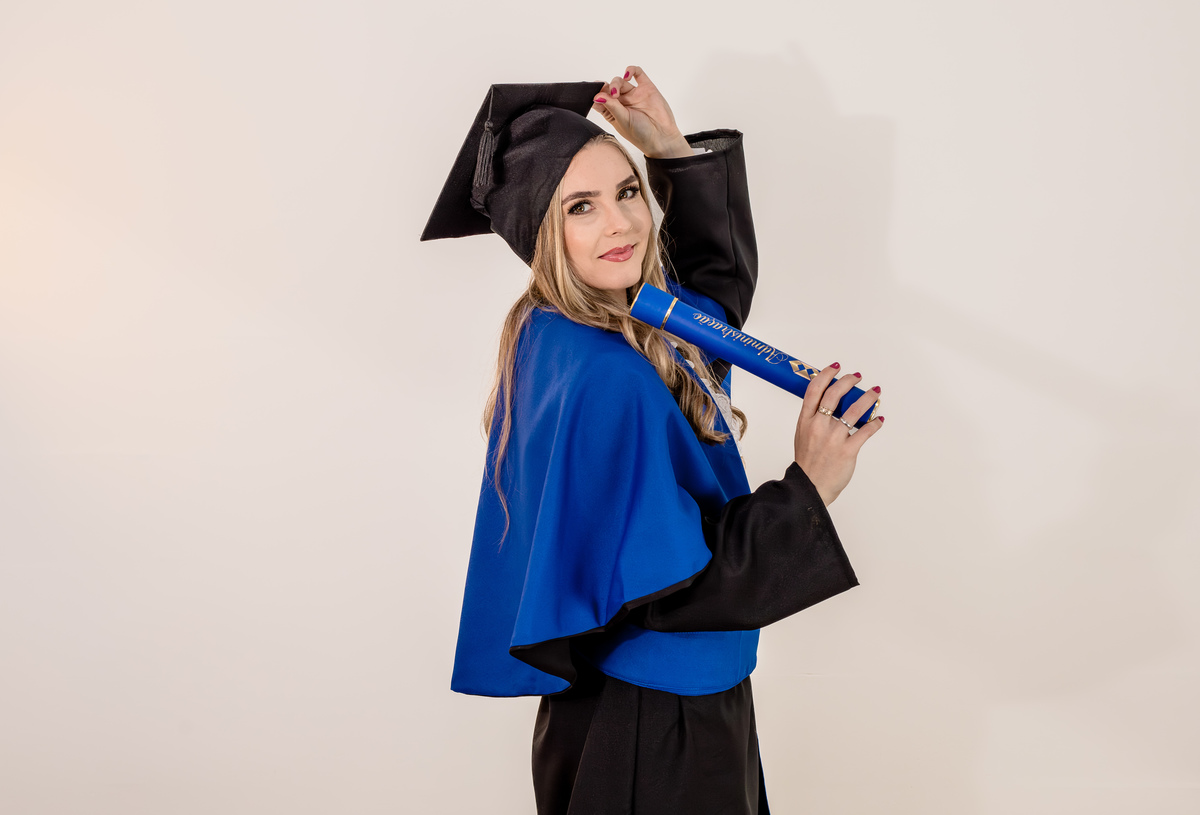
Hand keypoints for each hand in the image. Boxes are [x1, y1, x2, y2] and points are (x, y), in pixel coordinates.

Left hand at [591, 66, 692, 158]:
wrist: (662, 137)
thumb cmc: (641, 134)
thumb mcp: (622, 120)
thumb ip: (611, 106)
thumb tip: (597, 96)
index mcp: (613, 112)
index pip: (600, 98)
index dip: (596, 93)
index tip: (593, 92)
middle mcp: (623, 102)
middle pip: (609, 88)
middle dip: (607, 88)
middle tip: (612, 95)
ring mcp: (634, 94)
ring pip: (621, 80)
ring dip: (616, 82)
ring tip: (616, 91)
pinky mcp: (646, 88)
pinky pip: (637, 73)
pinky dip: (631, 70)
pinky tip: (627, 75)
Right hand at [792, 364, 883, 505]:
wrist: (809, 486)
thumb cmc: (807, 463)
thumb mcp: (802, 435)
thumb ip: (813, 419)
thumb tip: (827, 404)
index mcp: (805, 421)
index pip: (814, 390)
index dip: (826, 375)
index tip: (835, 367)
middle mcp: (819, 426)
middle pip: (834, 394)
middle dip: (848, 381)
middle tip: (857, 377)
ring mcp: (834, 438)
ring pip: (854, 410)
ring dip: (867, 398)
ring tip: (875, 392)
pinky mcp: (847, 450)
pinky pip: (865, 432)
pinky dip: (875, 424)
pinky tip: (879, 420)